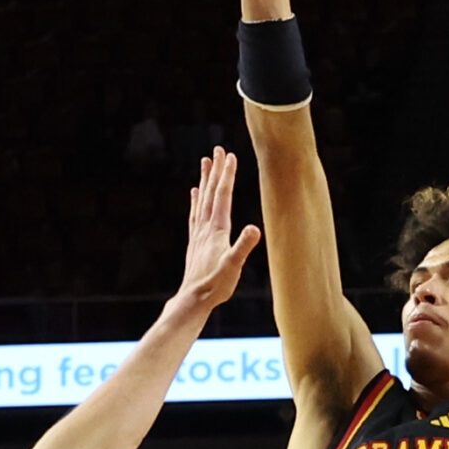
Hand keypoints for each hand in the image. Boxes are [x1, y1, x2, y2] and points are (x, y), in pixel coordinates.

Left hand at [174, 147, 261, 312]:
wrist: (194, 299)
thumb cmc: (216, 285)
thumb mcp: (234, 266)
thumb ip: (243, 246)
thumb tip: (255, 228)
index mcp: (217, 229)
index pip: (223, 196)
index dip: (227, 175)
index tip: (230, 155)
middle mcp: (205, 227)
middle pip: (211, 193)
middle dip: (216, 170)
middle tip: (218, 149)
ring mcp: (199, 234)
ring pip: (202, 200)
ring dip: (205, 180)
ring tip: (205, 162)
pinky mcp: (195, 241)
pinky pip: (195, 214)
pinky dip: (196, 200)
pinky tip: (195, 193)